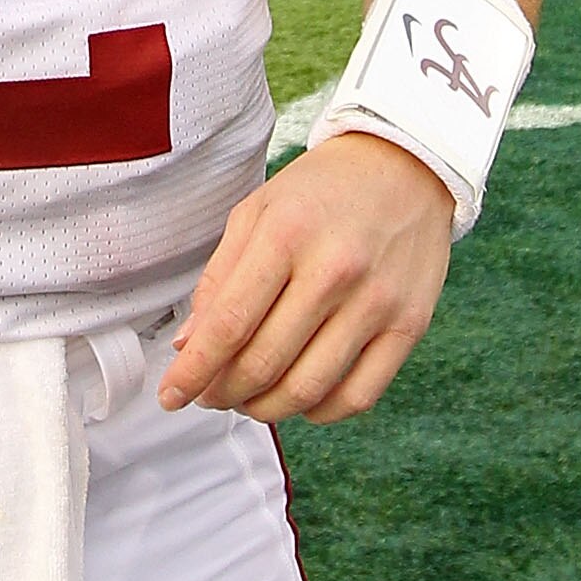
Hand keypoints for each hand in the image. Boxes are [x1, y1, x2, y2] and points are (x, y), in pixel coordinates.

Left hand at [158, 133, 453, 424]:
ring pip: (307, 389)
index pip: (228, 325)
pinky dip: (318, 412)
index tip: (171, 395)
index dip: (193, 371)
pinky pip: (358, 395)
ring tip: (248, 400)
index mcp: (286, 235)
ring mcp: (377, 301)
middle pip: (264, 363)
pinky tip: (299, 399)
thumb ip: (219, 280)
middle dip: (223, 393)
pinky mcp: (409, 325)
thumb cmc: (322, 191)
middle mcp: (334, 270)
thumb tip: (188, 345)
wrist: (405, 167)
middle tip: (210, 394)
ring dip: (265, 409)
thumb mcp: (256, 213)